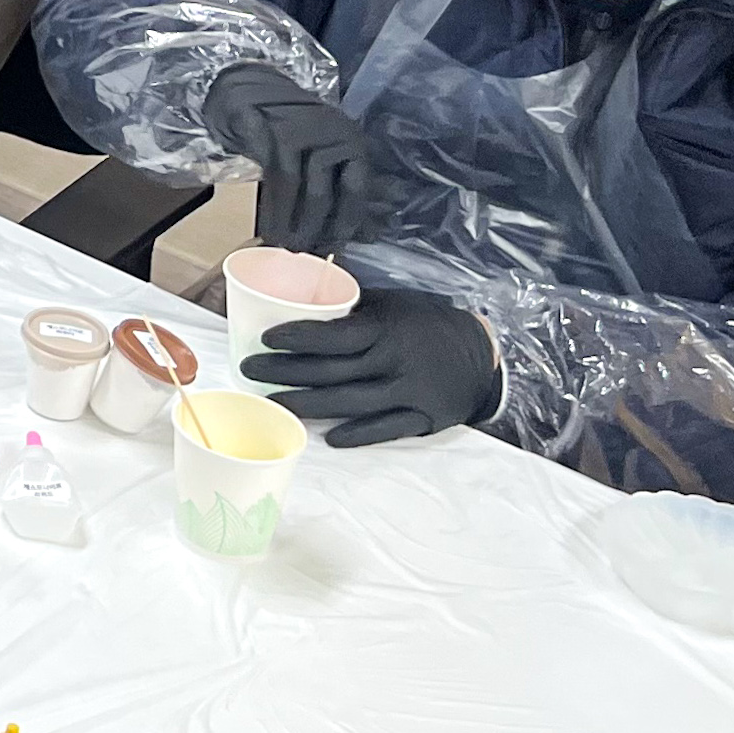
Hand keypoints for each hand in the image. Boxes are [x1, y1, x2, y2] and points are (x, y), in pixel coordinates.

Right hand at [203, 63, 393, 251]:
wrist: (251, 90)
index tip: (334, 247)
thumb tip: (367, 234)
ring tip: (283, 243)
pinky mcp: (272, 131)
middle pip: (324, 189)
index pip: (356, 187)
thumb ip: (341, 189)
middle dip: (313, 226)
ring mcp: (301, 129)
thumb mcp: (321, 156)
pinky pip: (273, 176)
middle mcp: (332, 131)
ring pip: (298, 185)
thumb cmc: (291, 132)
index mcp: (351, 140)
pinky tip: (268, 225)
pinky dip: (272, 206)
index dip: (346, 221)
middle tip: (302, 250)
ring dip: (290, 220)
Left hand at [245, 286, 501, 445]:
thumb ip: (354, 306)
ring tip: (274, 402)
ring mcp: (408, 393)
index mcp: (385, 329)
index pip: (333, 337)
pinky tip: (328, 438)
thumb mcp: (394, 303)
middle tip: (250, 371)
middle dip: (285, 372)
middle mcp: (394, 362)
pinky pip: (384, 429)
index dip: (297, 339)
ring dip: (308, 405)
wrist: (484, 354)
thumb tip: (305, 294)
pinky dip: (356, 435)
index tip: (266, 339)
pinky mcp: (422, 418)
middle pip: (331, 372)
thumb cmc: (428, 323)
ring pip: (350, 403)